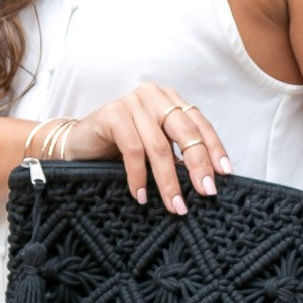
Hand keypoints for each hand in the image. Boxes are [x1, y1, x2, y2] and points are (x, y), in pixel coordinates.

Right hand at [64, 82, 231, 214]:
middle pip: (185, 132)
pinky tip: (141, 196)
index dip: (214, 148)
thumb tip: (207, 180)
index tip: (225, 173)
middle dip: (198, 165)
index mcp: (169, 101)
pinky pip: (133, 150)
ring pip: (159, 146)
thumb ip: (176, 154)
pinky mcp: (112, 114)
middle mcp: (153, 96)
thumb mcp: (154, 149)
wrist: (77, 145)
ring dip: (169, 181)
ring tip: (175, 206)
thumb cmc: (118, 150)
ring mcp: (132, 102)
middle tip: (206, 192)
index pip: (199, 123)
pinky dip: (139, 177)